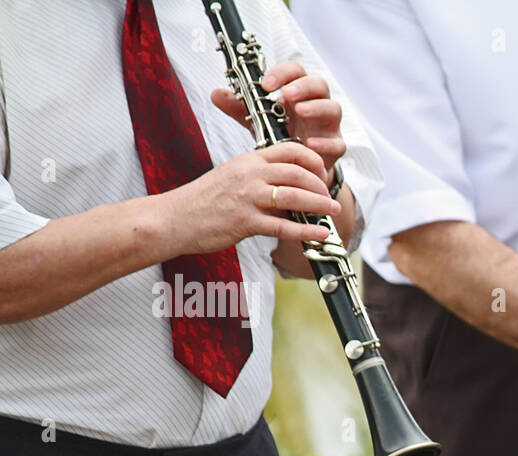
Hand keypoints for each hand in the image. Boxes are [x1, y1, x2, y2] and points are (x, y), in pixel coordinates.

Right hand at [159, 141, 340, 254]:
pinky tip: (319, 234)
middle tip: (331, 197)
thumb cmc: (205, 201)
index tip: (323, 173)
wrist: (174, 219)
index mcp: (248, 160)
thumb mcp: (234, 178)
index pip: (289, 150)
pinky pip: (283, 227)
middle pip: (297, 173)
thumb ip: (261, 180)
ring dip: (319, 205)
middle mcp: (250, 175)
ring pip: (294, 197)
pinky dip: (306, 231)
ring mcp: (248, 198)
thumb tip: (290, 192)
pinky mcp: (245, 221)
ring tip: (333, 212)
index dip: (313, 160)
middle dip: (321, 185)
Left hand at [212, 61, 346, 189]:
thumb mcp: (257, 121)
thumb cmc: (281, 138)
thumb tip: (216, 94)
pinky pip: (338, 143)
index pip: (297, 72)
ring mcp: (329, 126)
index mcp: (298, 94)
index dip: (283, 73)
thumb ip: (239, 108)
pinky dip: (325, 142)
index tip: (266, 84)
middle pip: (319, 85)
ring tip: (300, 111)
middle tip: (287, 94)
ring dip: (317, 107)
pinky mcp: (335, 147)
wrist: (297, 170)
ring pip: (333, 108)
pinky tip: (309, 144)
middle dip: (304, 86)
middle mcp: (317, 105)